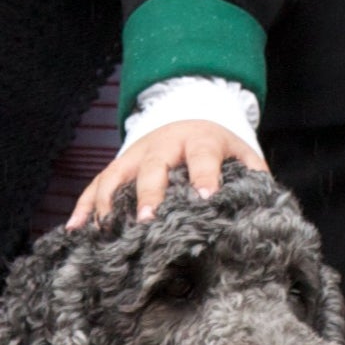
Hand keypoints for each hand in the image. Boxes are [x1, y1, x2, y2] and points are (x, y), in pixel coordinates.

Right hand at [71, 121, 260, 226]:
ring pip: (117, 176)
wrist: (186, 115)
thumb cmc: (218, 146)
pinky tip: (76, 230)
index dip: (205, 175)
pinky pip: (96, 186)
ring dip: (110, 203)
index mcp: (200, 140)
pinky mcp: (117, 167)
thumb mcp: (242, 154)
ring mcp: (135, 156)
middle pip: (154, 167)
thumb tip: (268, 208)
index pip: (203, 157)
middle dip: (150, 193)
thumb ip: (255, 177)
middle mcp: (164, 146)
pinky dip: (84, 207)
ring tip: (105, 230)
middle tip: (148, 220)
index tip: (206, 197)